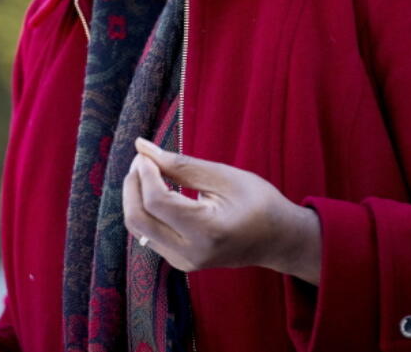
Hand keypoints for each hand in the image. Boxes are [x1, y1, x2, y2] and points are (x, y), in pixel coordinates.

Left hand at [122, 137, 321, 284]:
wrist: (278, 241)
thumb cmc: (259, 202)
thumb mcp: (224, 176)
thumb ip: (182, 164)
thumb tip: (142, 148)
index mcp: (207, 230)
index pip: (157, 201)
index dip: (144, 173)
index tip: (145, 153)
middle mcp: (191, 253)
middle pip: (138, 219)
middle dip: (132, 185)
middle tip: (141, 160)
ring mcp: (183, 262)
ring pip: (138, 228)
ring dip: (135, 197)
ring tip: (149, 171)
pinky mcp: (179, 262)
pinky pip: (148, 234)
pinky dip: (145, 209)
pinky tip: (157, 190)